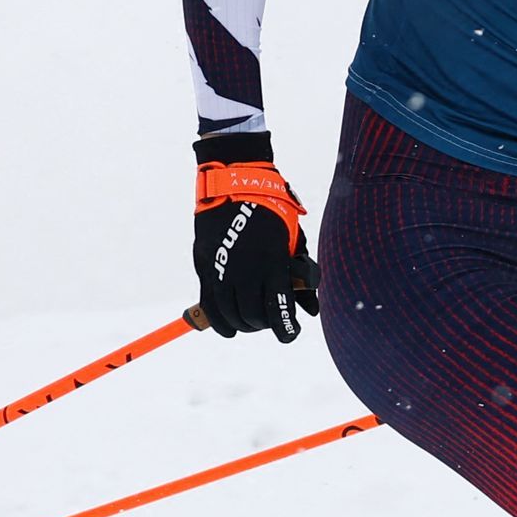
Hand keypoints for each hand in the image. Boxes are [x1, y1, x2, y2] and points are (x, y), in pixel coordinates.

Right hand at [193, 156, 318, 339]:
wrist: (236, 182)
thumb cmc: (273, 212)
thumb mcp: (295, 241)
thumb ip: (302, 277)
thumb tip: (311, 310)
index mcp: (272, 261)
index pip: (277, 307)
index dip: (285, 328)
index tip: (290, 334)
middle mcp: (245, 268)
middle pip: (252, 315)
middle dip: (264, 324)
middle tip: (270, 322)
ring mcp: (221, 267)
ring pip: (230, 314)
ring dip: (243, 324)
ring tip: (251, 322)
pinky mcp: (204, 265)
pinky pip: (209, 304)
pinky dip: (219, 322)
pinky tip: (229, 328)